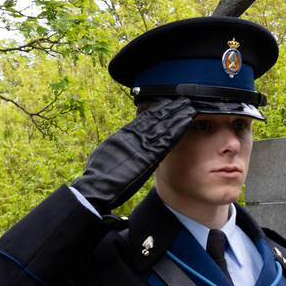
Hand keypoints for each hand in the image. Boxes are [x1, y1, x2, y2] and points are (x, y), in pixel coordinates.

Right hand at [71, 97, 194, 212]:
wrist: (98, 184)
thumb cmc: (99, 173)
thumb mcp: (108, 152)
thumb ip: (120, 144)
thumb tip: (125, 140)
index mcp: (124, 134)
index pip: (144, 118)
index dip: (157, 109)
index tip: (167, 102)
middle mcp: (135, 136)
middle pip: (156, 118)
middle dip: (170, 108)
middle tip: (182, 100)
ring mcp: (143, 145)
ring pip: (164, 126)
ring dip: (177, 115)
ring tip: (188, 106)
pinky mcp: (150, 156)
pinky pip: (167, 140)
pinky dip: (177, 130)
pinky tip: (186, 122)